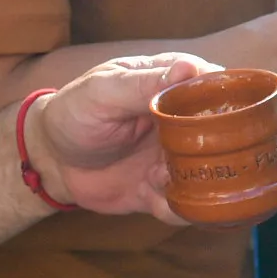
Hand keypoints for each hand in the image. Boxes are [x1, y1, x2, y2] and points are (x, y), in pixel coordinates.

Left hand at [28, 52, 214, 223]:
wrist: (50, 159)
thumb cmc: (74, 113)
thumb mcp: (102, 92)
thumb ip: (143, 84)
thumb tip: (188, 69)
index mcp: (172, 83)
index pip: (216, 86)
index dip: (225, 100)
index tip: (217, 116)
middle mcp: (183, 120)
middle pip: (224, 133)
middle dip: (219, 149)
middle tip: (190, 155)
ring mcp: (176, 156)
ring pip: (211, 172)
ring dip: (197, 181)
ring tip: (160, 177)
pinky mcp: (165, 190)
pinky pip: (187, 204)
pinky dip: (180, 207)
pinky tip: (154, 197)